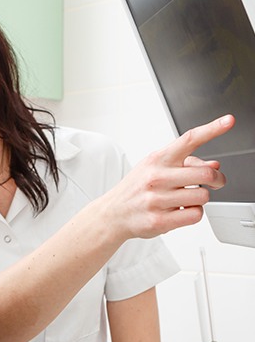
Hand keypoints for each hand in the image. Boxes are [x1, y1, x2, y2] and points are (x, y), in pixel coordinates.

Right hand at [103, 114, 233, 239]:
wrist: (113, 213)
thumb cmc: (136, 188)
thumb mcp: (155, 168)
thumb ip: (185, 165)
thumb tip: (214, 166)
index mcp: (157, 159)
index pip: (188, 140)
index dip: (212, 129)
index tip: (228, 121)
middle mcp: (156, 177)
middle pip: (205, 174)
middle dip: (216, 180)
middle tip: (214, 183)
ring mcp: (157, 199)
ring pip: (203, 196)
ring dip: (200, 198)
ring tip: (185, 198)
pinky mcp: (160, 220)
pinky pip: (195, 215)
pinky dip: (193, 213)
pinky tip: (180, 210)